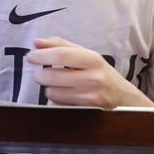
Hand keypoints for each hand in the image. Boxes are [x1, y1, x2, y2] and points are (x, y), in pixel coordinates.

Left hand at [26, 37, 153, 109]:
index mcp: (93, 59)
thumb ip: (61, 46)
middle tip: (41, 73)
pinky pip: (59, 105)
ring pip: (53, 93)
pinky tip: (65, 95)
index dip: (42, 56)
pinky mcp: (86, 111)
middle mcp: (93, 77)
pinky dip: (57, 100)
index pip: (61, 54)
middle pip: (52, 76)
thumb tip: (37, 42)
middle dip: (41, 75)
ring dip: (49, 89)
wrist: (123, 98)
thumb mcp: (87, 55)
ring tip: (57, 85)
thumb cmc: (101, 73)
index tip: (30, 57)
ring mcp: (90, 96)